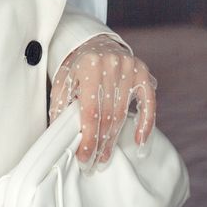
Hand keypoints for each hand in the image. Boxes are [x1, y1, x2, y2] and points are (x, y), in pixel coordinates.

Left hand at [49, 35, 157, 170]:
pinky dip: (145, 123)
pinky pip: (148, 102)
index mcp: (89, 66)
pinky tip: (139, 141)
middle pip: (107, 115)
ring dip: (114, 139)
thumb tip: (58, 135)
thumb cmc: (77, 67)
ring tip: (105, 157)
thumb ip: (60, 105)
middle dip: (100, 143)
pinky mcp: (143, 72)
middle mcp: (111, 65)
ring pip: (123, 113)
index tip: (84, 158)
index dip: (88, 138)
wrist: (96, 43)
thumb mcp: (63, 81)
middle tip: (94, 164)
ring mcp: (129, 68)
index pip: (90, 111)